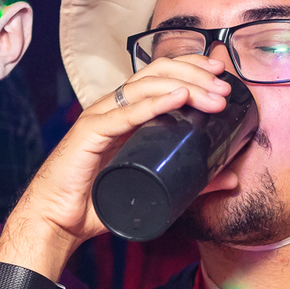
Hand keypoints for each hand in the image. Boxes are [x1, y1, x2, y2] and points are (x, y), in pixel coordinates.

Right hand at [0, 55, 233, 274]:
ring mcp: (100, 116)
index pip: (161, 75)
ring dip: (184, 85)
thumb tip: (232, 179)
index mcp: (126, 113)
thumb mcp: (155, 188)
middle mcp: (113, 108)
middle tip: (224, 87)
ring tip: (213, 96)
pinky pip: (126, 114)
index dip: (192, 67)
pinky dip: (154, 104)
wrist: (58, 221)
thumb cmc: (98, 202)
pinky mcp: (90, 133)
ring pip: (145, 86)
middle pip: (157, 73)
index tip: (221, 73)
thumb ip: (192, 182)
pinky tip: (178, 98)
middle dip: (195, 74)